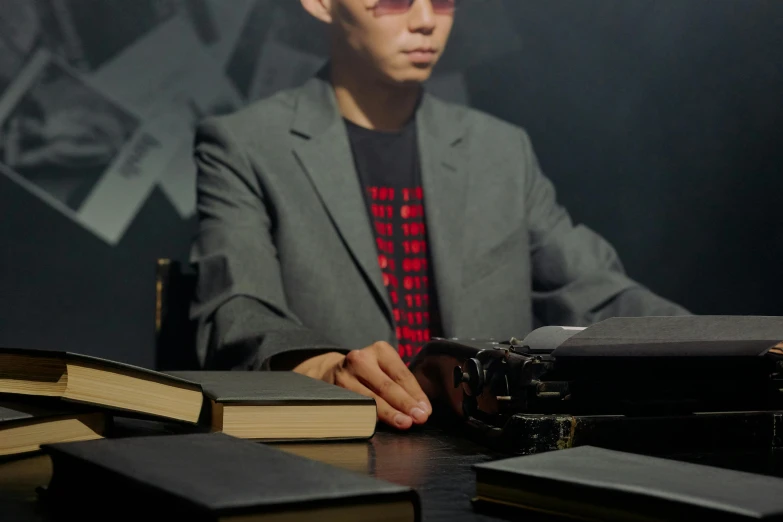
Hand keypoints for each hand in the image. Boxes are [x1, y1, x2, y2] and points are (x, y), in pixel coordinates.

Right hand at [292, 342, 431, 429]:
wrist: (332, 372)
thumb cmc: (369, 374)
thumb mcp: (385, 369)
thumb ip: (402, 385)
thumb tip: (422, 408)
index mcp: (379, 350)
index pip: (401, 374)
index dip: (415, 394)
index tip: (426, 410)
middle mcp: (360, 359)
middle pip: (386, 385)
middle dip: (405, 404)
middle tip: (419, 418)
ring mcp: (344, 375)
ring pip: (370, 398)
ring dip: (389, 413)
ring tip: (404, 423)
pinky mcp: (334, 391)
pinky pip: (356, 407)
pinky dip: (370, 418)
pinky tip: (380, 426)